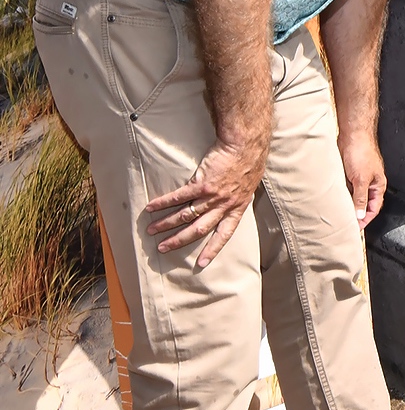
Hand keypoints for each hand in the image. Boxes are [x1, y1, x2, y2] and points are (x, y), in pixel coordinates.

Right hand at [143, 137, 268, 267]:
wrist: (245, 146)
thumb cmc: (248, 164)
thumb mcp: (247, 187)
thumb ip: (235, 200)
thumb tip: (225, 207)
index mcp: (237, 208)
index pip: (225, 234)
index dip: (212, 249)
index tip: (202, 263)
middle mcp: (224, 205)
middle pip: (199, 229)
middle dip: (179, 240)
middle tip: (163, 248)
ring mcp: (212, 195)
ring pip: (186, 215)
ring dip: (166, 224)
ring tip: (152, 230)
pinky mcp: (201, 183)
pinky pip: (179, 197)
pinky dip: (163, 203)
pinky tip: (151, 207)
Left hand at [339, 131, 386, 228]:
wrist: (352, 136)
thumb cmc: (362, 152)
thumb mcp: (361, 180)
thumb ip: (360, 199)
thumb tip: (360, 214)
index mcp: (378, 186)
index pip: (373, 208)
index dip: (365, 219)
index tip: (355, 228)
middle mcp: (368, 184)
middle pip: (363, 204)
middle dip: (355, 214)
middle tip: (345, 224)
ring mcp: (358, 179)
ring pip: (352, 197)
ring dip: (346, 205)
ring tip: (337, 214)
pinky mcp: (348, 174)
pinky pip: (344, 189)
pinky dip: (340, 195)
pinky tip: (333, 200)